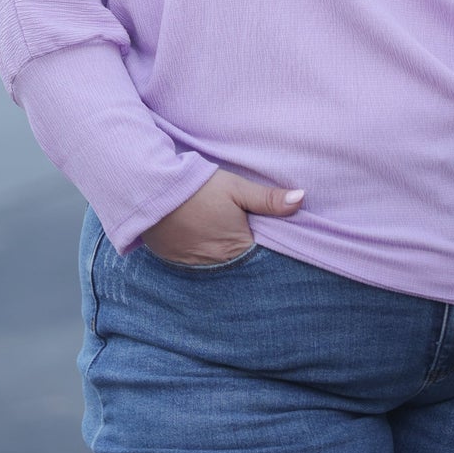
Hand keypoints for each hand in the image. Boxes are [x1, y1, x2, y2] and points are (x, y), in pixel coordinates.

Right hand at [141, 169, 304, 264]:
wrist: (152, 191)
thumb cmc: (198, 188)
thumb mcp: (236, 188)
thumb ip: (268, 199)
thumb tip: (301, 199)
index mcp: (237, 248)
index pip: (261, 256)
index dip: (267, 246)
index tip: (270, 237)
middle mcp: (217, 264)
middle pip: (239, 262)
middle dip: (245, 252)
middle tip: (245, 236)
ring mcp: (194, 265)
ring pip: (217, 264)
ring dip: (222, 254)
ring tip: (221, 236)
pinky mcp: (174, 260)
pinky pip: (195, 263)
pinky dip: (201, 254)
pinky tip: (201, 239)